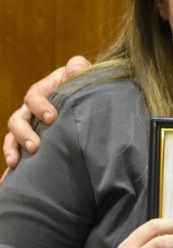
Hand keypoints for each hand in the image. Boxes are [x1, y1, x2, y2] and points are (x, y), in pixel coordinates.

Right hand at [2, 55, 90, 169]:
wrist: (90, 104)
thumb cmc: (85, 88)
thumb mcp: (83, 76)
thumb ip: (79, 70)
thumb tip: (75, 68)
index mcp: (44, 91)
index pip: (35, 96)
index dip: (40, 106)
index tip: (51, 118)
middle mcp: (32, 109)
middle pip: (18, 119)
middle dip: (24, 133)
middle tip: (34, 146)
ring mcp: (30, 125)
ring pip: (13, 136)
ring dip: (13, 148)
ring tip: (17, 162)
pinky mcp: (31, 140)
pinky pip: (17, 151)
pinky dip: (12, 161)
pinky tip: (7, 179)